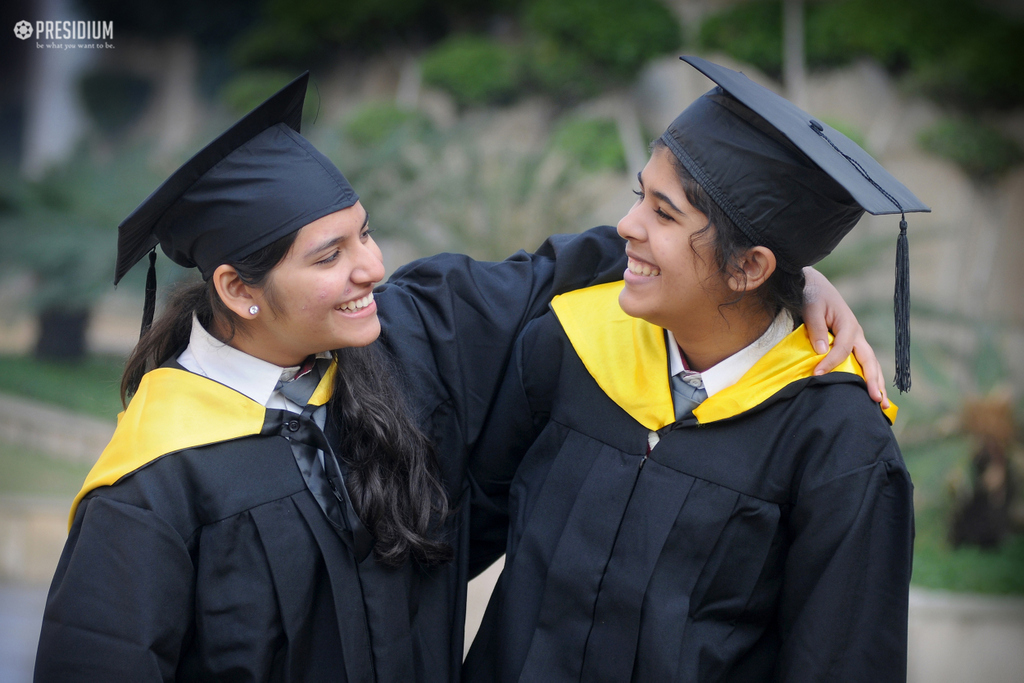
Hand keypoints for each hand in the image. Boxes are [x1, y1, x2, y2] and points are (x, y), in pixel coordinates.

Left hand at [802, 267, 888, 408]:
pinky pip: (863, 363)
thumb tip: (821, 350)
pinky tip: (872, 393)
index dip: (831, 362)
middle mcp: (857, 334)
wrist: (816, 287)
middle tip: (875, 399)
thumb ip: (816, 327)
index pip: (843, 348)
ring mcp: (857, 340)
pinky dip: (869, 378)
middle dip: (873, 380)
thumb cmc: (813, 296)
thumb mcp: (812, 308)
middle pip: (869, 359)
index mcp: (848, 324)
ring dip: (877, 383)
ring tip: (882, 404)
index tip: (817, 374)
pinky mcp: (852, 345)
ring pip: (870, 363)